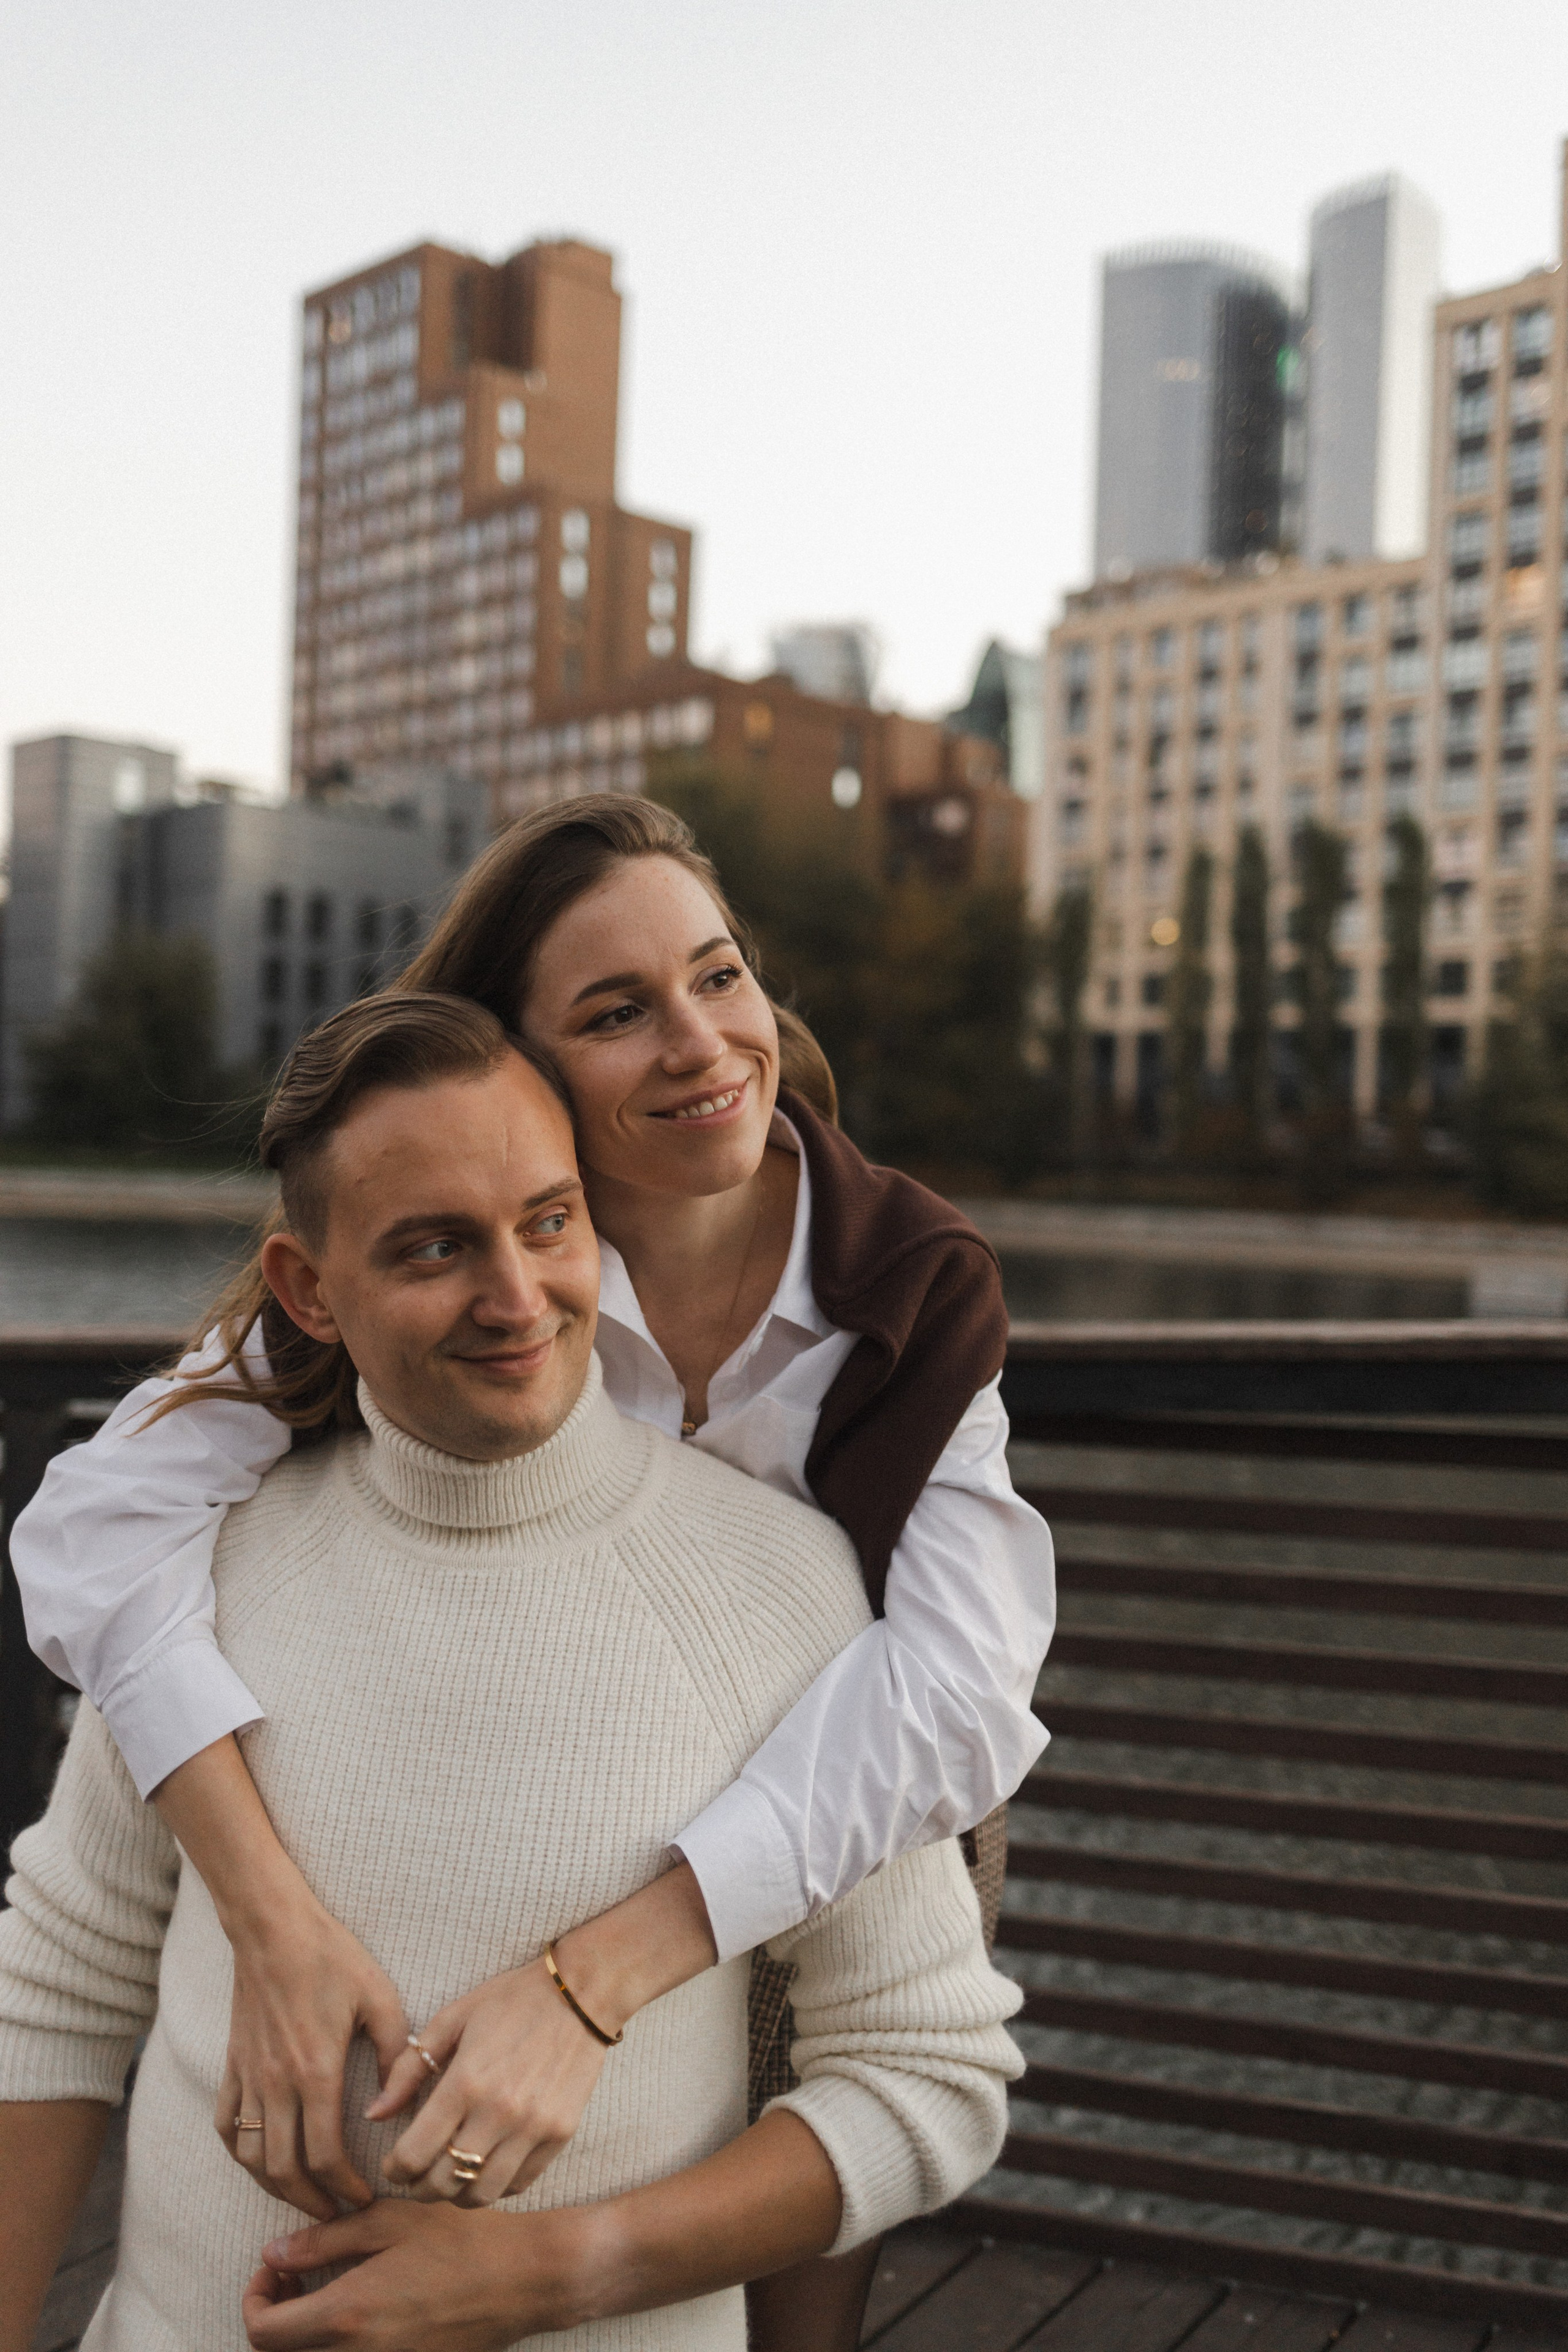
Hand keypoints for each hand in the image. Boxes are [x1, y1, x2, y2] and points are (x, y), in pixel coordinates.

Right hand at [218, 1888, 409, 2220]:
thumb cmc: (331, 1957)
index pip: (325, 2155)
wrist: (273, 1928)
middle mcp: (276, 2084)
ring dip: (276, 2187)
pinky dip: (241, 2154)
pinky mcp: (231, 2066)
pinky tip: (261, 2162)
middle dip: (313, 2201)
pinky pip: (226, 2126)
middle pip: (285, 2170)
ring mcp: (248, 2077)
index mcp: (315, 2071)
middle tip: (338, 2212)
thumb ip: (393, 2055)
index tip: (364, 2197)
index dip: (346, 2187)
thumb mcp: (380, 1998)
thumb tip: (390, 2105)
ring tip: (305, 2195)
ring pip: (251, 2157)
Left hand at [242, 2199, 591, 2349]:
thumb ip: (325, 2240)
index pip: (263, 2332)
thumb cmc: (460, 2240)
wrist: (523, 2279)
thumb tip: (273, 2252)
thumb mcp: (390, 2221)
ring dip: (304, 2330)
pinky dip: (339, 2339)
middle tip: (291, 2273)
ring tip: (323, 2285)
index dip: (253, 2299)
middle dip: (274, 2314)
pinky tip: (359, 2302)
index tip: (272, 2268)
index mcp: (346, 2313)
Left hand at [370, 1865, 714, 2206]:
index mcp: (465, 2082)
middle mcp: (499, 2112)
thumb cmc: (510, 2001)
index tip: (392, 2165)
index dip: (394, 2169)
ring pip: (481, 2194)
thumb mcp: (451, 2019)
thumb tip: (374, 2115)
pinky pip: (518, 2184)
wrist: (581, 1993)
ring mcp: (533, 2128)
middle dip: (420, 2187)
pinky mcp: (559, 2135)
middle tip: (416, 2176)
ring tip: (449, 2178)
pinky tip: (485, 2167)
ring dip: (457, 2194)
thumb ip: (408, 2068)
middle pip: (443, 2183)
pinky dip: (495, 2187)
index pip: (414, 2154)